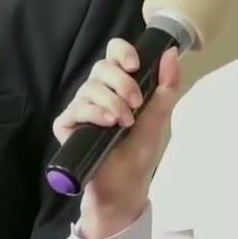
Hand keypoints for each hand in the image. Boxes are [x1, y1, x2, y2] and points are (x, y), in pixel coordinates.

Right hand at [52, 39, 182, 238]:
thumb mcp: (159, 118)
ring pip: (89, 87)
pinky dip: (94, 113)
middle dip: (122, 82)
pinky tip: (107, 124)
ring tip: (123, 123)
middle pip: (101, 66)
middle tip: (136, 104)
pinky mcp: (66, 125)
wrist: (125, 187)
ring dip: (112, 102)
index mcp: (118, 84)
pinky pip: (75, 108)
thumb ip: (167, 87)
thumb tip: (171, 52)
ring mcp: (81, 107)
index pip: (114, 52)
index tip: (136, 66)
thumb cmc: (139, 152)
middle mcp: (97, 92)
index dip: (122, 51)